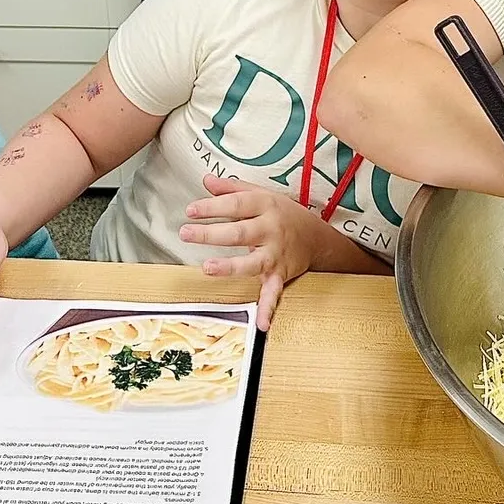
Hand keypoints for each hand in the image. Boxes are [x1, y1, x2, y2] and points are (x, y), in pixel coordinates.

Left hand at [180, 175, 321, 330]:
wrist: (317, 237)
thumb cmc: (283, 214)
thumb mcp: (261, 195)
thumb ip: (233, 189)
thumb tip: (207, 181)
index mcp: (266, 206)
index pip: (237, 203)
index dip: (213, 206)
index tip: (191, 209)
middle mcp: (271, 229)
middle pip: (240, 232)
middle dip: (212, 233)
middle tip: (186, 232)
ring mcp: (276, 254)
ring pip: (253, 262)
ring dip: (231, 267)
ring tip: (208, 268)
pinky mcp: (280, 274)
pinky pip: (274, 292)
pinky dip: (269, 308)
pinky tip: (262, 323)